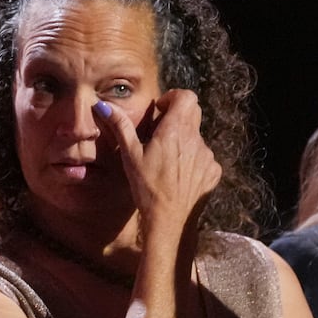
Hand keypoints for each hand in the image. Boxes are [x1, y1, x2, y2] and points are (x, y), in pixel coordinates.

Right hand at [95, 89, 220, 235]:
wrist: (170, 221)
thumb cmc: (148, 188)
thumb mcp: (130, 156)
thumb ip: (120, 126)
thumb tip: (103, 105)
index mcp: (176, 130)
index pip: (186, 97)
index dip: (173, 98)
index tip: (160, 110)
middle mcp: (196, 140)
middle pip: (193, 114)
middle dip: (176, 117)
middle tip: (160, 133)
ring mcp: (208, 156)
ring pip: (197, 137)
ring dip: (183, 141)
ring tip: (166, 161)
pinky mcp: (213, 171)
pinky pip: (204, 157)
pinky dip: (192, 160)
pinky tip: (178, 175)